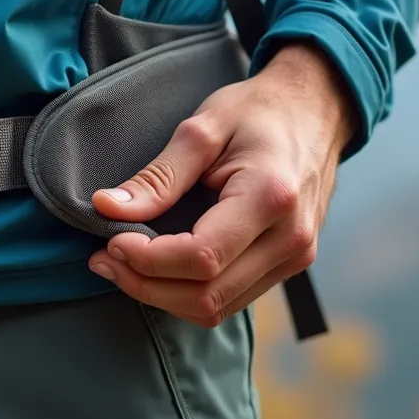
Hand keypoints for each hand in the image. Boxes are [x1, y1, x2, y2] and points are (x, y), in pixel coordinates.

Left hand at [88, 43, 355, 327]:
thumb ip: (157, 176)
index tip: (111, 241)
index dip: (147, 260)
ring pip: (217, 308)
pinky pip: (232, 300)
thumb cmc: (258, 112)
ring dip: (162, 296)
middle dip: (145, 284)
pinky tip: (159, 269)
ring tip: (123, 266)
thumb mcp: (202, 128)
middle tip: (103, 259)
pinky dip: (187, 293)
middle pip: (207, 295)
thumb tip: (107, 209)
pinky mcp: (290, 265)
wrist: (315, 110)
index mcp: (270, 197)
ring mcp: (296, 258)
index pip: (201, 257)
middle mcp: (290, 239)